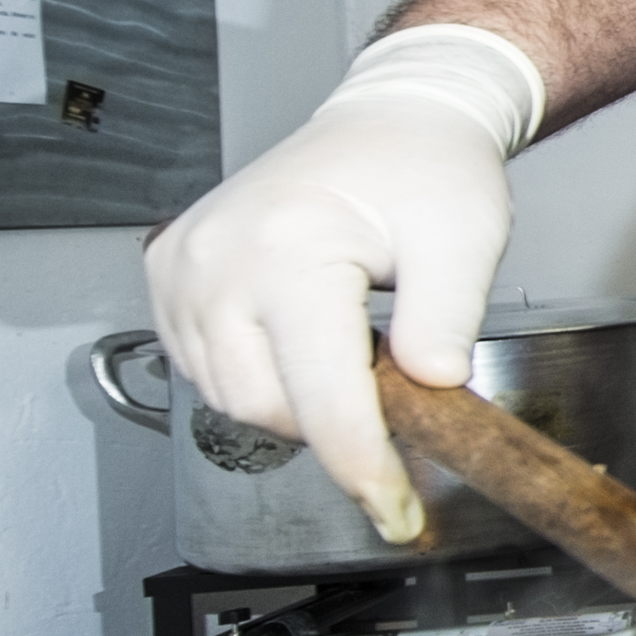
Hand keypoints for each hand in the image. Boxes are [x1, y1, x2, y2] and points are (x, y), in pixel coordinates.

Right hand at [143, 73, 520, 543]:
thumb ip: (449, 317)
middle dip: (335, 430)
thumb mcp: (466, 238)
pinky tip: (302, 344)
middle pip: (267, 408)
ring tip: (352, 354)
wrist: (387, 123)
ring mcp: (183, 268)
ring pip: (231, 397)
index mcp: (288, 250)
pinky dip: (259, 376)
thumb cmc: (428, 169)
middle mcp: (217, 260)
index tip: (395, 512)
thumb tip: (432, 386)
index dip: (362, 466)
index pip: (321, 396)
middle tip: (397, 403)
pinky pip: (206, 366)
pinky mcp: (169, 274)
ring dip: (295, 404)